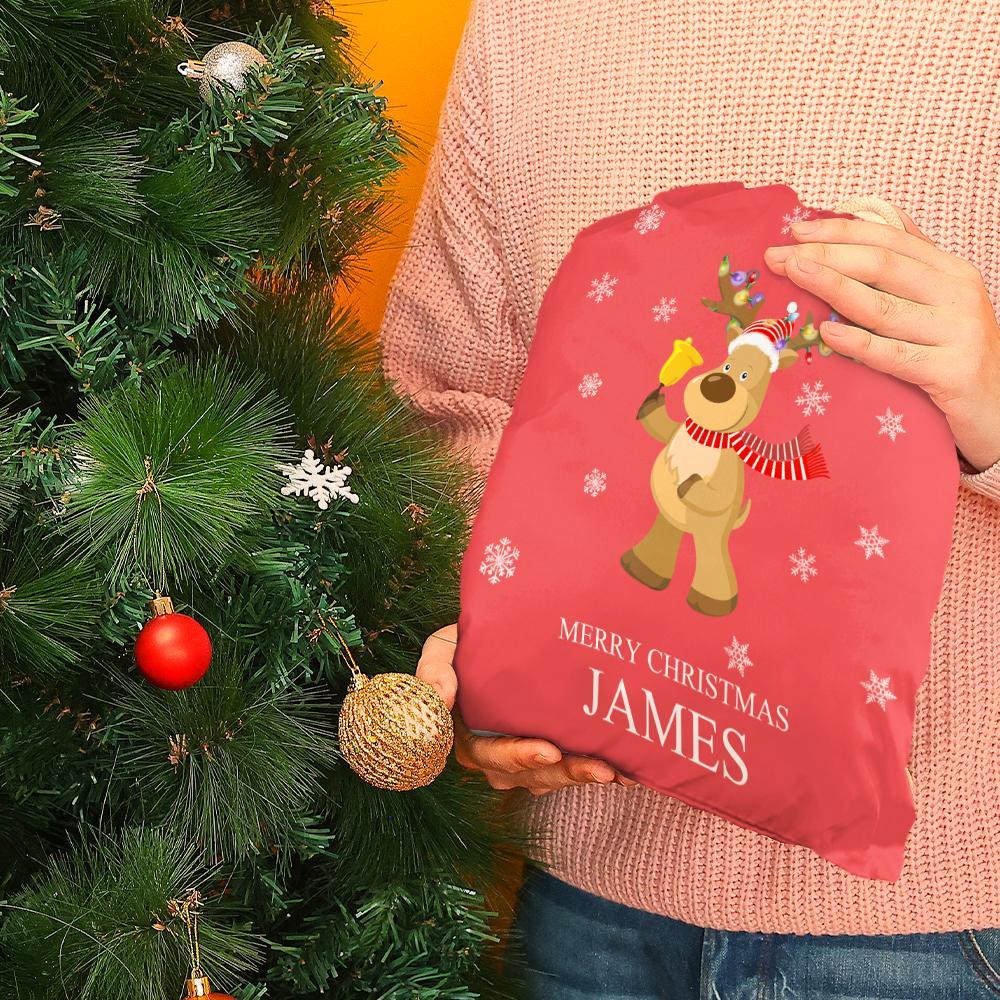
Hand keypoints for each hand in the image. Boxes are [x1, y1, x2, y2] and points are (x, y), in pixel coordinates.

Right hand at [417, 625, 634, 794]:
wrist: (495, 639)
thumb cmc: (464, 647)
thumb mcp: (442, 650)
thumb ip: (434, 670)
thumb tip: (439, 695)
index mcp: (468, 739)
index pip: (492, 756)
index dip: (519, 757)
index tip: (549, 750)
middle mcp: (496, 757)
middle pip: (530, 774)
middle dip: (565, 773)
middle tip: (599, 768)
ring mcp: (524, 758)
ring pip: (555, 776)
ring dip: (585, 775)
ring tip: (617, 770)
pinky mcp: (549, 752)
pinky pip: (571, 767)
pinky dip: (597, 768)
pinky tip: (628, 769)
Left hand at [764, 210, 999, 470]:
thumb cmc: (957, 355)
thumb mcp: (942, 302)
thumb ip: (912, 263)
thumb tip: (874, 217)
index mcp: (951, 271)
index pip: (888, 240)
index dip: (839, 232)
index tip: (795, 231)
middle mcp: (957, 294)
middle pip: (880, 266)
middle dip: (824, 256)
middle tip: (778, 256)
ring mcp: (957, 332)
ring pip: (882, 307)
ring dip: (831, 287)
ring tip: (794, 276)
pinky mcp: (951, 372)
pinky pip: (894, 355)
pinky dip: (858, 343)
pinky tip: (827, 333)